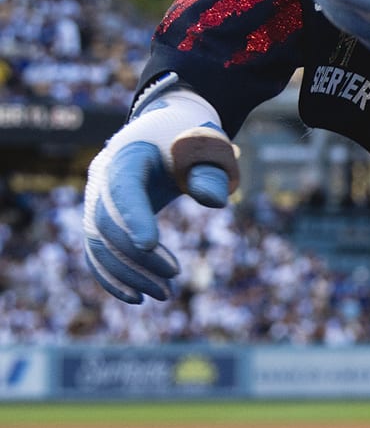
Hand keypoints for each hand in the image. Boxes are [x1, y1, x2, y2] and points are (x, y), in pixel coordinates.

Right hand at [82, 83, 238, 303]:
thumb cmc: (191, 138)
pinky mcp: (101, 219)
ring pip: (99, 245)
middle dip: (136, 258)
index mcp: (126, 155)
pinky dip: (113, 276)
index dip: (133, 217)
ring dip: (127, 274)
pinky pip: (98, 252)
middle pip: (106, 225)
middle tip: (172, 283)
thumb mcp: (207, 146)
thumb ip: (211, 171)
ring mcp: (96, 201)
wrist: (168, 130)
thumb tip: (214, 201)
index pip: (122, 189)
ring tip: (164, 295)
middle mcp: (101, 180)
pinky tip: (137, 297)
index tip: (150, 246)